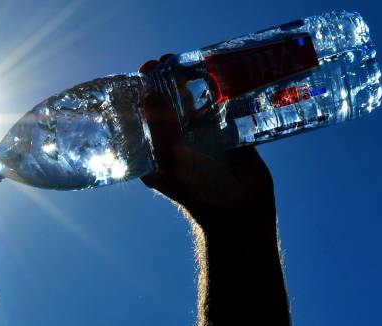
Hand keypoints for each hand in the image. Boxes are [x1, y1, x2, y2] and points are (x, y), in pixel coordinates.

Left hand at [139, 55, 276, 228]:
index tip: (142, 72)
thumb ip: (161, 127)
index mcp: (154, 152)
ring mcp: (201, 137)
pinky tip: (219, 73)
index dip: (141, 94)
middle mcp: (175, 143)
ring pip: (194, 103)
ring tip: (190, 60)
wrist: (240, 209)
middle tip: (166, 60)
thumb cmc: (197, 190)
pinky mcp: (226, 134)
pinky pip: (221, 107)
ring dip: (192, 83)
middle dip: (165, 83)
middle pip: (167, 105)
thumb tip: (148, 92)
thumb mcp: (171, 159)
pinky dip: (219, 91)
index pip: (142, 117)